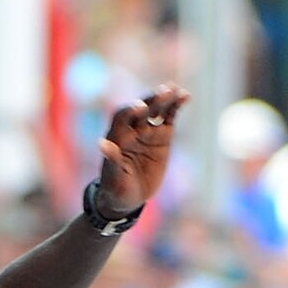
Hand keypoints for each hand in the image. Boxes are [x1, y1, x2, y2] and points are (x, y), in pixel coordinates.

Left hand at [90, 86, 187, 214]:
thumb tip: (102, 143)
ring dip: (164, 99)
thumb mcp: (113, 179)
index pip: (122, 117)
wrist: (130, 198)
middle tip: (162, 93)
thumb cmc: (116, 189)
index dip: (130, 110)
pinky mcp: (162, 135)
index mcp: (116, 137)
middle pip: (140, 109)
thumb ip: (111, 160)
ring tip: (175, 90)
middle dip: (151, 100)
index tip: (141, 107)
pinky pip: (169, 116)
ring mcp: (148, 131)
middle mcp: (131, 129)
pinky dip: (176, 106)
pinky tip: (185, 96)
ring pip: (156, 109)